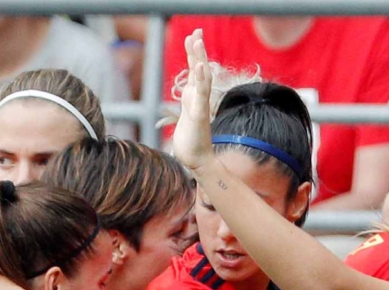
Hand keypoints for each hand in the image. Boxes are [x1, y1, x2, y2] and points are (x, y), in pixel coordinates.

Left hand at [172, 29, 215, 173]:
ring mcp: (201, 106)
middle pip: (200, 69)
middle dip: (197, 50)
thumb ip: (188, 105)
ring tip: (197, 41)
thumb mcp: (186, 116)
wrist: (197, 160)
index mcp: (194, 97)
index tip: (193, 34)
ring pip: (202, 78)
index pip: (194, 70)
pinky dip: (201, 80)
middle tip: (197, 30)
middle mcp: (199, 99)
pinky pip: (201, 95)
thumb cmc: (190, 141)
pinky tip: (199, 66)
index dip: (194, 53)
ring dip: (199, 59)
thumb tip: (187, 99)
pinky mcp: (200, 115)